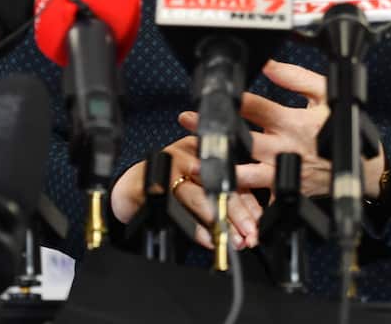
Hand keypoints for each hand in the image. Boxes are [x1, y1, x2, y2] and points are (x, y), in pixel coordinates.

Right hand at [110, 135, 262, 249]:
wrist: (131, 188)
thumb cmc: (169, 187)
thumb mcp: (200, 189)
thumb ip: (224, 199)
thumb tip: (251, 225)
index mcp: (203, 151)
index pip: (232, 176)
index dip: (248, 202)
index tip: (258, 225)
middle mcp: (188, 154)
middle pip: (218, 183)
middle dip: (237, 213)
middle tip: (249, 236)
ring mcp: (168, 167)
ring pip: (199, 194)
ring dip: (217, 220)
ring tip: (231, 240)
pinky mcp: (151, 183)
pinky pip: (177, 207)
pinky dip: (193, 226)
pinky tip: (206, 239)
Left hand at [179, 60, 386, 199]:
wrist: (364, 170)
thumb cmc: (344, 128)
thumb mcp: (327, 95)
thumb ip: (296, 77)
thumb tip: (268, 64)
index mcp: (293, 122)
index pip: (255, 107)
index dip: (230, 99)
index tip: (207, 92)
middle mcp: (285, 149)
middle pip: (243, 140)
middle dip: (214, 131)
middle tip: (186, 121)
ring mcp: (285, 175)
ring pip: (247, 175)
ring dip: (220, 169)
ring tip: (194, 164)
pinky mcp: (287, 195)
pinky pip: (261, 203)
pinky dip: (241, 205)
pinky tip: (218, 198)